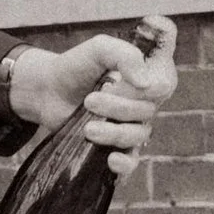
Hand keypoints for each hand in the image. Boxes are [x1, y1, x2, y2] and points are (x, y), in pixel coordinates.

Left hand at [5, 17, 177, 176]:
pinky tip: (111, 159)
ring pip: (137, 136)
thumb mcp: (98, 49)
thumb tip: (146, 83)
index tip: (139, 85)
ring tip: (87, 128)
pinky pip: (131, 162)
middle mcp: (142, 105)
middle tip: (89, 100)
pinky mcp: (115, 148)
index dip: (158, 85)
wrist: (47, 90)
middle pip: (147, 111)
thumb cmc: (77, 67)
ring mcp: (130, 128)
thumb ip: (123, 55)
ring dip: (113, 133)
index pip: (165, 83)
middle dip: (118, 107)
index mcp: (144, 79)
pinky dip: (125, 164)